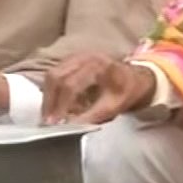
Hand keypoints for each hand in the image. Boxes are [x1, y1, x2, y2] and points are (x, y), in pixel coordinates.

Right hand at [42, 54, 158, 123]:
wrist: (135, 78)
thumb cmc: (125, 92)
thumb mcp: (113, 107)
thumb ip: (91, 116)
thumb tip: (68, 126)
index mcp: (97, 66)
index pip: (70, 84)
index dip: (60, 104)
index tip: (55, 122)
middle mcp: (84, 57)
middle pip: (55, 76)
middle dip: (49, 100)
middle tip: (47, 120)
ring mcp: (76, 56)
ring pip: (51, 74)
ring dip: (48, 96)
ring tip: (50, 114)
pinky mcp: (71, 60)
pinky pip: (55, 73)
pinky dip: (52, 90)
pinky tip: (56, 104)